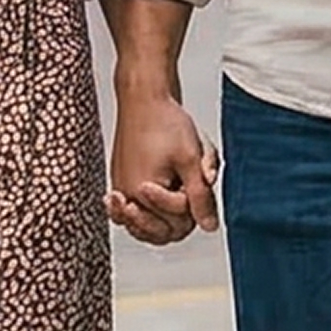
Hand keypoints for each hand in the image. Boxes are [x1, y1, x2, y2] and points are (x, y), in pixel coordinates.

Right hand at [107, 90, 220, 245]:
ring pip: (144, 226)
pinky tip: (154, 208)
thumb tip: (210, 225)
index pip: (177, 220)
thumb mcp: (190, 159)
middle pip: (160, 231)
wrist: (144, 99)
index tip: (197, 184)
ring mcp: (121, 190)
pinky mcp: (121, 182)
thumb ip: (201, 197)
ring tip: (174, 215)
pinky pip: (133, 213)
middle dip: (179, 219)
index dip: (193, 206)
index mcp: (142, 191)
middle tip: (191, 201)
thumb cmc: (164, 122)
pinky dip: (146, 213)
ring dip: (161, 221)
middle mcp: (126, 195)